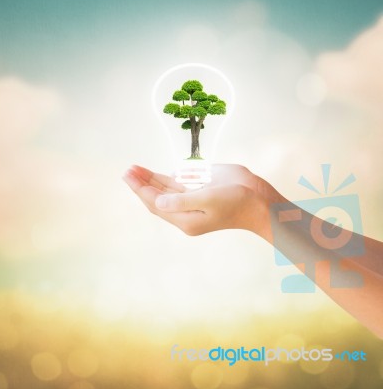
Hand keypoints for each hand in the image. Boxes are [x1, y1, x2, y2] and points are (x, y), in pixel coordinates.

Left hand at [123, 164, 282, 238]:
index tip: (128, 174)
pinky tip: (156, 174)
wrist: (260, 202)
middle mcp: (186, 212)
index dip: (141, 189)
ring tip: (136, 169)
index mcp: (186, 219)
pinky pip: (178, 187)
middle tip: (128, 169)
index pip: (156, 203)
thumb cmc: (237, 201)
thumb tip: (158, 201)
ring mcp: (193, 203)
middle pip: (157, 198)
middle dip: (142, 183)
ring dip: (151, 180)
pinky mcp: (201, 193)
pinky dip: (165, 180)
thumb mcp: (208, 200)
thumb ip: (181, 201)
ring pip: (166, 192)